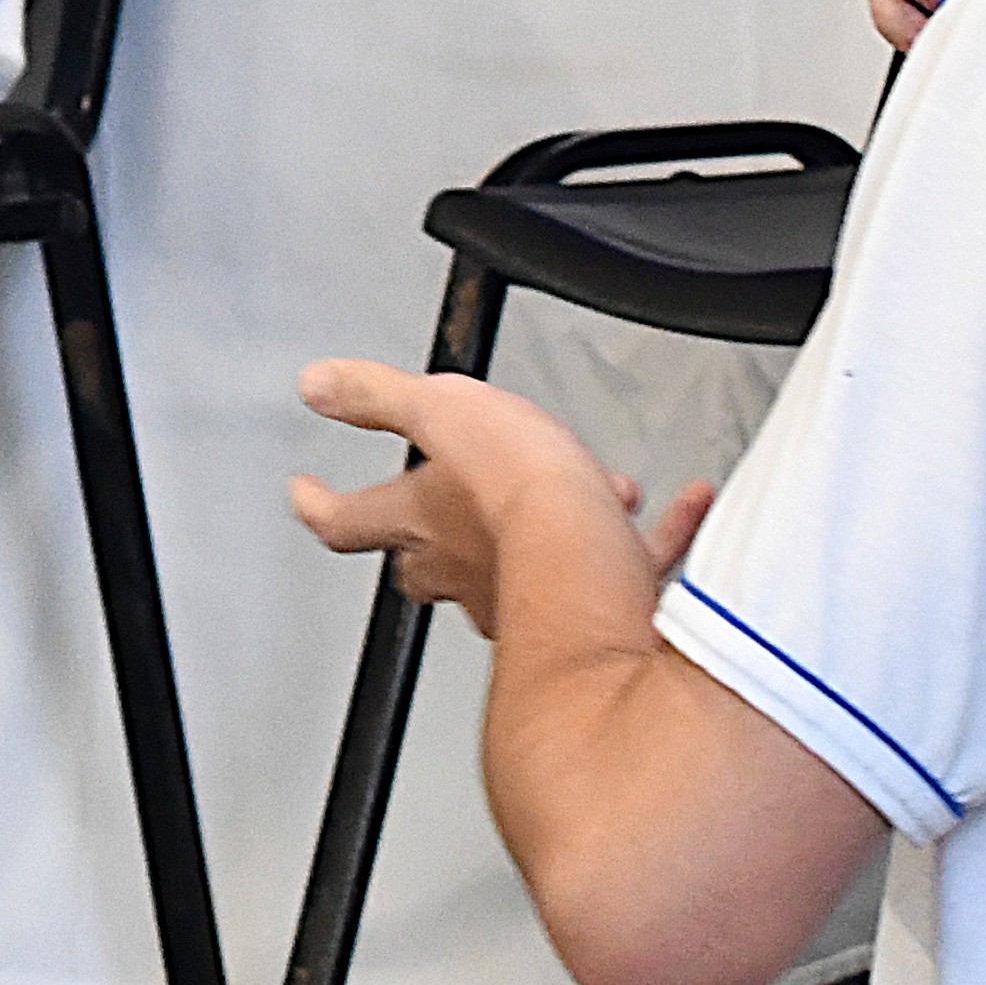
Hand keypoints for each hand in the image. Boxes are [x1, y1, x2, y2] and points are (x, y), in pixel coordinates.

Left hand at [285, 356, 712, 646]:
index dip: (318, 505)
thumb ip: (378, 398)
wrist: (596, 559)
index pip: (345, 521)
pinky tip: (680, 506)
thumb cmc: (520, 494)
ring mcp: (529, 594)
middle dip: (426, 543)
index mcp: (420, 523)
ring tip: (584, 495)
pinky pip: (624, 564)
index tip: (304, 492)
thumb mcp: (440, 410)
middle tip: (431, 517)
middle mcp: (465, 568)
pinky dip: (650, 537)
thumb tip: (319, 382)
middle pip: (423, 564)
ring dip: (544, 536)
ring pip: (520, 571)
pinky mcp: (601, 602)